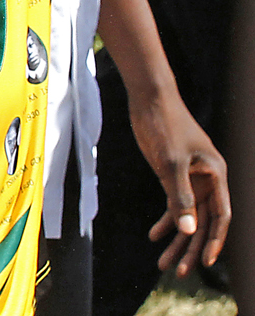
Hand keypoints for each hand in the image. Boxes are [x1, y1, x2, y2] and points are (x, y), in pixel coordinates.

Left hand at [128, 92, 230, 274]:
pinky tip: (155, 235)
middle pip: (202, 221)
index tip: (206, 263)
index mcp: (215, 174)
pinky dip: (166, 219)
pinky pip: (174, 202)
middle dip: (191, 247)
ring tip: (162, 262)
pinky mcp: (173, 172)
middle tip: (177, 271)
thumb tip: (188, 230)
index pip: (220, 216)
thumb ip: (179, 197)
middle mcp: (207, 178)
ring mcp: (191, 176)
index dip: (214, 240)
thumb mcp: (170, 163)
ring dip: (177, 238)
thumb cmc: (164, 125)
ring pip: (187, 214)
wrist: (149, 97)